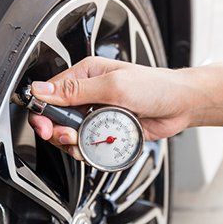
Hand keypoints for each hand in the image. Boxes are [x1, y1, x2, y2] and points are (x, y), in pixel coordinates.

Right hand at [28, 56, 193, 159]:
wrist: (180, 105)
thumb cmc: (154, 86)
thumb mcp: (114, 85)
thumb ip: (77, 90)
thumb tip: (43, 90)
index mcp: (86, 74)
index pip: (51, 92)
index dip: (43, 110)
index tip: (45, 125)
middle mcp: (88, 93)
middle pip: (57, 116)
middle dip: (58, 130)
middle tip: (68, 136)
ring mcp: (97, 112)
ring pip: (70, 132)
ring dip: (73, 142)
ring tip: (83, 142)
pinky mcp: (106, 129)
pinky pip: (87, 143)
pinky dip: (87, 149)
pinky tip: (94, 148)